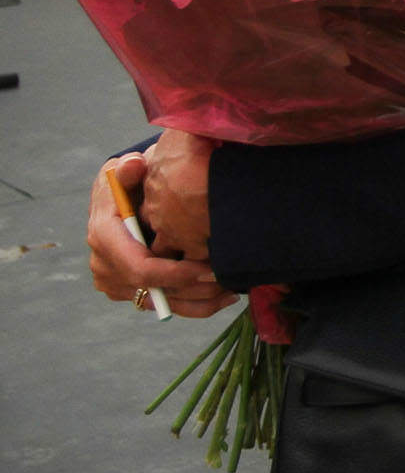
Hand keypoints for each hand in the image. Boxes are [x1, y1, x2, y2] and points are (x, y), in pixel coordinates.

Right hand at [86, 153, 236, 318]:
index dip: (174, 273)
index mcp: (103, 234)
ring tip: (232, 290)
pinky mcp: (129, 291)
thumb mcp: (129, 168)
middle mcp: (103, 263)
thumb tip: (133, 165)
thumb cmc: (132, 181)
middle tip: (227, 278)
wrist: (124, 198)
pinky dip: (196, 306)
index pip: (138, 267)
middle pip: (153, 289)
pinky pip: (164, 307)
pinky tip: (224, 298)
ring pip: (162, 303)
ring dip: (199, 299)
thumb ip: (131, 168)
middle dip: (193, 287)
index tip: (208, 269)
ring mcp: (115, 281)